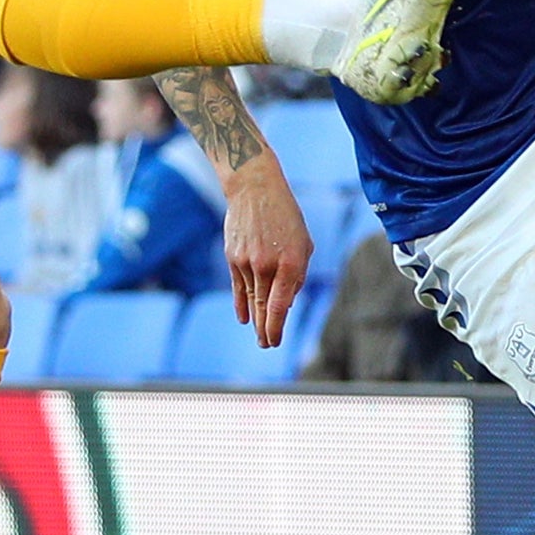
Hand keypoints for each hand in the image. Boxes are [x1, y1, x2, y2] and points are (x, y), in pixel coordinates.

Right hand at [222, 155, 311, 349]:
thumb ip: (296, 274)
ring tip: (259, 335)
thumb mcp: (302, 243)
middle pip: (263, 308)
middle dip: (265, 330)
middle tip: (267, 345)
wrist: (254, 189)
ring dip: (255, 320)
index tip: (276, 342)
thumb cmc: (285, 216)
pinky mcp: (232, 257)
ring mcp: (246, 262)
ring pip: (250, 299)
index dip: (276, 327)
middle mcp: (266, 265)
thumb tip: (286, 303)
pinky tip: (243, 317)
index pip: (279, 305)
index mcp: (289, 262)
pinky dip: (241, 304)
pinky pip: (237, 287)